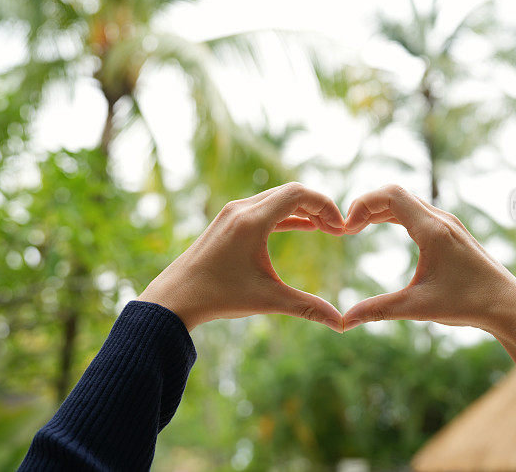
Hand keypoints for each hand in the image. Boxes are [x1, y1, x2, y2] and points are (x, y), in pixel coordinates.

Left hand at [138, 183, 345, 332]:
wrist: (174, 299)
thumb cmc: (219, 297)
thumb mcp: (268, 300)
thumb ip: (307, 307)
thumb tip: (341, 324)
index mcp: (252, 221)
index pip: (298, 194)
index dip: (324, 206)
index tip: (340, 228)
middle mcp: (241, 209)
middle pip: (290, 191)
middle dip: (318, 207)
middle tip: (337, 230)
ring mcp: (232, 213)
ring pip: (277, 198)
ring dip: (303, 210)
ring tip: (326, 229)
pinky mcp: (228, 221)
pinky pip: (265, 209)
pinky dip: (287, 215)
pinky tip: (305, 227)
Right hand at [341, 185, 515, 378]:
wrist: (508, 305)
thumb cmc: (467, 304)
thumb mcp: (418, 307)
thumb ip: (378, 310)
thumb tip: (345, 321)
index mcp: (432, 230)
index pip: (390, 195)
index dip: (362, 205)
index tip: (347, 230)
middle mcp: (441, 219)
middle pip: (395, 194)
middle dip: (366, 206)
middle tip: (347, 229)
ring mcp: (447, 223)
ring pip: (406, 201)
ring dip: (379, 210)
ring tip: (357, 228)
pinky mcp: (451, 231)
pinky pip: (416, 211)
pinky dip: (394, 215)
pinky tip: (382, 229)